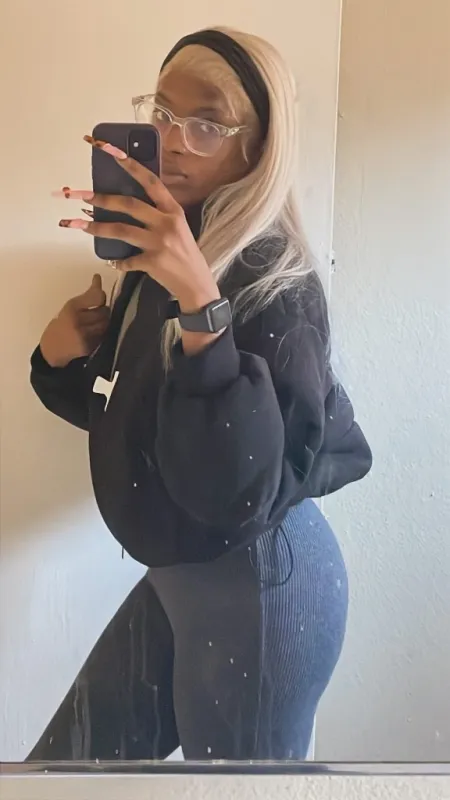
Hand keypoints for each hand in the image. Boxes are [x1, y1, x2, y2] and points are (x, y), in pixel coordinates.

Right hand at [40, 274, 108, 367]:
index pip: (96, 297)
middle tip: (96, 312)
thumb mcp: (69, 309)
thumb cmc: (60, 327)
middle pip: (104, 311)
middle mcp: (78, 321)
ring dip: (103, 322)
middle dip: (103, 310)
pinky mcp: (89, 347)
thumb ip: (85, 297)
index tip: (100, 291)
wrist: (51, 351)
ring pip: (105, 324)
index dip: (100, 293)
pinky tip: (93, 333)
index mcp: (71, 308)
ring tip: (94, 323)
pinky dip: (101, 333)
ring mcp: (84, 335)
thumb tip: (98, 279)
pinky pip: (103, 336)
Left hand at [56, 137, 220, 313]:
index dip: (131, 165)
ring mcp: (159, 243)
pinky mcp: (152, 263)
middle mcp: (166, 224)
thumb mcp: (178, 228)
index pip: (151, 181)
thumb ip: (158, 214)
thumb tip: (127, 202)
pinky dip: (116, 261)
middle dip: (101, 198)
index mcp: (174, 211)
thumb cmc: (185, 254)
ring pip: (121, 230)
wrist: (196, 284)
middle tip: (79, 194)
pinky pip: (126, 260)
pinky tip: (110, 261)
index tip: (111, 151)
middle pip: (129, 204)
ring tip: (76, 223)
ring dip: (96, 226)